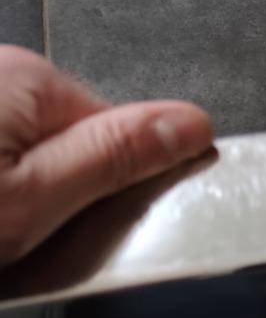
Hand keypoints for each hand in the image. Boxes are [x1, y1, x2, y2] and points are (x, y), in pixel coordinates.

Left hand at [0, 46, 212, 265]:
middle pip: (76, 149)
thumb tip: (194, 125)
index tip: (75, 228)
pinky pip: (5, 168)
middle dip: (59, 200)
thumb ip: (114, 157)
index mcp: (31, 79)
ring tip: (2, 241)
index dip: (110, 190)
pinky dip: (2, 201)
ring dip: (19, 206)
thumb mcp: (28, 201)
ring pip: (31, 164)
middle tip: (23, 243)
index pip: (122, 136)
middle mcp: (0, 74)